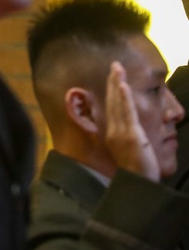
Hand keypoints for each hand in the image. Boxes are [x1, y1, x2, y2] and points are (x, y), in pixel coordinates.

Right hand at [104, 61, 158, 180]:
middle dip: (113, 82)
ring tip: (117, 69)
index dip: (113, 91)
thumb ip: (131, 139)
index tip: (115, 77)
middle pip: (112, 102)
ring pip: (118, 104)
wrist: (137, 185)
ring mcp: (121, 132)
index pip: (113, 107)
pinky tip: (122, 86)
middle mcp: (114, 131)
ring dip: (117, 84)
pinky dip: (123, 99)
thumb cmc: (137, 172)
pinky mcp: (130, 135)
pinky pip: (126, 113)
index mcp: (114, 134)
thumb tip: (135, 130)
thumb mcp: (132, 152)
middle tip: (115, 65)